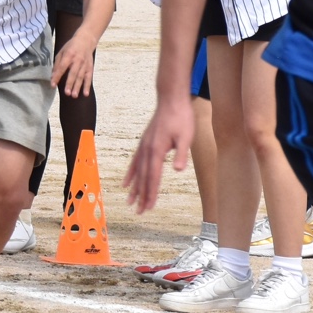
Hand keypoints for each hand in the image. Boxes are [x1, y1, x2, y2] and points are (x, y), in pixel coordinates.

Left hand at [51, 33, 96, 98]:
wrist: (86, 40)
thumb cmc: (71, 47)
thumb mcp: (61, 52)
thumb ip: (57, 64)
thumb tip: (52, 76)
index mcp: (69, 55)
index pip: (62, 67)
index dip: (57, 76)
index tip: (53, 84)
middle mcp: (78, 60)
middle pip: (73, 73)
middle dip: (70, 83)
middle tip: (66, 93)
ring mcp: (85, 64)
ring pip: (81, 77)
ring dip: (78, 87)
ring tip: (74, 95)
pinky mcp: (90, 67)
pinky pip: (89, 78)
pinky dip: (87, 86)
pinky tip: (85, 93)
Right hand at [122, 96, 194, 214]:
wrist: (171, 100)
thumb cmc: (181, 117)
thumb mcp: (186, 136)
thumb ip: (181, 153)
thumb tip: (178, 170)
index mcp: (157, 150)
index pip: (153, 176)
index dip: (151, 193)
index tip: (148, 207)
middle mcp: (147, 150)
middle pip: (143, 177)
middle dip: (142, 196)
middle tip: (139, 212)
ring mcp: (144, 146)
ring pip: (137, 171)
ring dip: (134, 188)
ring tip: (130, 202)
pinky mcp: (145, 143)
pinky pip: (135, 162)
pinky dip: (131, 174)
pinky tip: (127, 183)